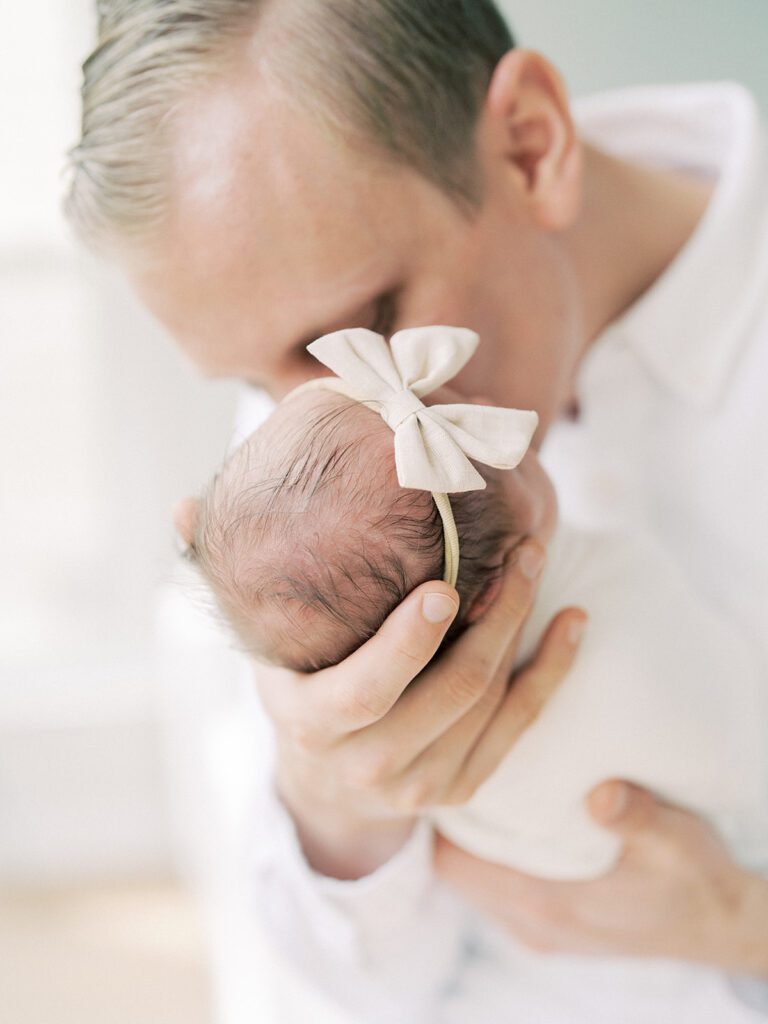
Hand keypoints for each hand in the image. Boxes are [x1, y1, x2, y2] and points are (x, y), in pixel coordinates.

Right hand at [256, 539, 585, 879]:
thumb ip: (224, 579)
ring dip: (523, 629)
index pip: (365, 690)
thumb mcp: (258, 647)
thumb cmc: (296, 690)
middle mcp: (370, 763)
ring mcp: (422, 783)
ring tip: (538, 562)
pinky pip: (521, 726)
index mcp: (314, 724)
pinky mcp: (463, 786)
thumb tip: (180, 506)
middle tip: (520, 550)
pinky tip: (573, 621)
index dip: (407, 644)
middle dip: (494, 616)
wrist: (326, 786)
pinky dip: (551, 671)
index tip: (444, 587)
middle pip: (451, 690)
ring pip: (492, 703)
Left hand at [434, 780, 767, 974]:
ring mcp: (541, 929)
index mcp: (547, 904)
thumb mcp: (674, 840)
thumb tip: (600, 792)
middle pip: (455, 870)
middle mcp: (533, 924)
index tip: (447, 765)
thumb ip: (635, 817)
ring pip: (474, 881)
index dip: (443, 816)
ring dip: (471, 839)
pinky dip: (494, 855)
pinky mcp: (553, 925)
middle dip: (450, 820)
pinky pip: (499, 888)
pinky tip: (512, 818)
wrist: (722, 924)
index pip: (454, 863)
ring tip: (479, 783)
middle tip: (457, 761)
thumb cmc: (696, 879)